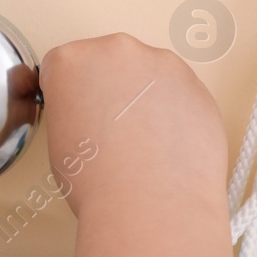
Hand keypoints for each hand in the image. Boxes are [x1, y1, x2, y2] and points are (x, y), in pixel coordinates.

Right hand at [39, 33, 227, 216]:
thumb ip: (73, 111)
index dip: (68, 95)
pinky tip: (166, 148)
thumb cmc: (98, 181)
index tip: (77, 113)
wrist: (149, 205)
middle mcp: (119, 51)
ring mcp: (164, 65)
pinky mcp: (198, 86)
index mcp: (73, 61)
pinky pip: (180, 95)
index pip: (62, 66)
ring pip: (149, 76)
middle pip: (109, 62)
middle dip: (109, 90)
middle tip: (109, 131)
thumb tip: (91, 116)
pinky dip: (173, 114)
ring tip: (142, 144)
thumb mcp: (59, 141)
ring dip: (144, 99)